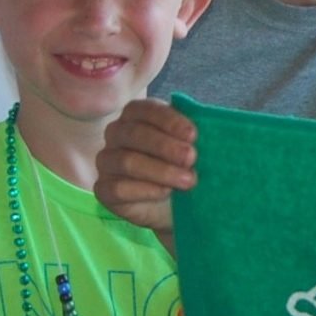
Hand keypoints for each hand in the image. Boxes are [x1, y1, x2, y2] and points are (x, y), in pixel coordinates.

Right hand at [95, 98, 197, 244]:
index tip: (193, 135)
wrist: (178, 205)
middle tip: (192, 158)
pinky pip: (118, 188)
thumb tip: (211, 124)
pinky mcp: (104, 189)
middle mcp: (116, 133)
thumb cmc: (185, 166)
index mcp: (136, 115)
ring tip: (188, 181)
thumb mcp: (193, 146)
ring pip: (127, 161)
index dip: (169, 120)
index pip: (146, 109)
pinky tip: (165, 192)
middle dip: (166, 146)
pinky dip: (145, 190)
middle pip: (135, 134)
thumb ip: (194, 133)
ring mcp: (107, 161)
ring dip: (161, 171)